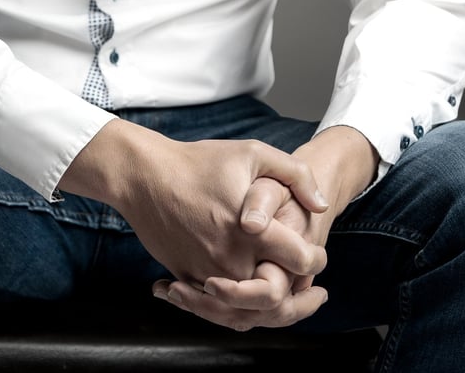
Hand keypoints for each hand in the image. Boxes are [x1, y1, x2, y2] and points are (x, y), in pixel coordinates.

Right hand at [59, 119, 328, 312]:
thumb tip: (321, 205)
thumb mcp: (252, 153)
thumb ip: (294, 175)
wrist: (144, 176)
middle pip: (277, 297)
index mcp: (251, 230)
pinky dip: (237, 309)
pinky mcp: (187, 277)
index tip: (318, 256)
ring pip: (247, 310)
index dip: (316, 259)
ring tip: (289, 303)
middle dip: (301, 298)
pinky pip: (216, 308)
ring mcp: (206, 272)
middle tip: (315, 295)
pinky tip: (251, 302)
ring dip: (271, 310)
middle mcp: (230, 258)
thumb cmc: (199, 161)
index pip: (299, 260)